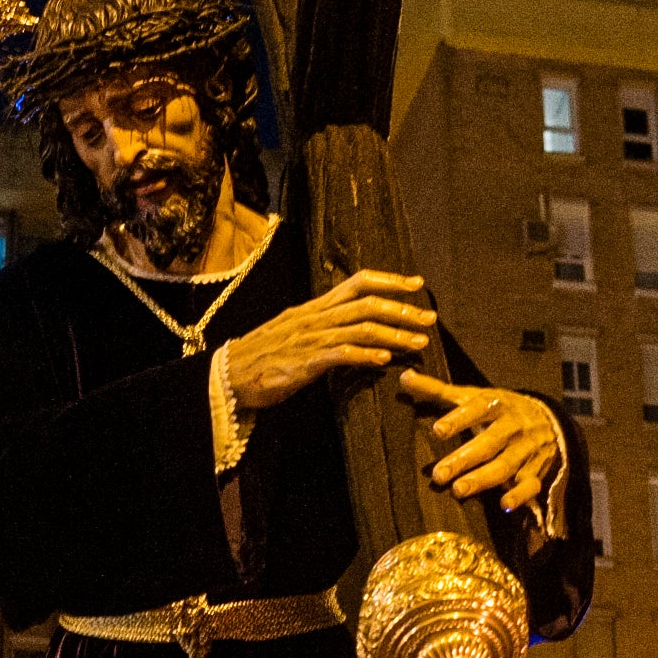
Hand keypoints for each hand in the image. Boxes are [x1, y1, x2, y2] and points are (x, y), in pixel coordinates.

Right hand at [222, 270, 436, 411]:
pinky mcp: (303, 363)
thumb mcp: (295, 332)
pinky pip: (339, 355)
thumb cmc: (263, 357)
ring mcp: (308, 339)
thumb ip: (325, 326)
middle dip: (402, 310)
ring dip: (393, 335)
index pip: (357, 282)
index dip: (390, 281)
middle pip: (367, 304)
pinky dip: (364, 356)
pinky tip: (384, 361)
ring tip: (417, 343)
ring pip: (359, 328)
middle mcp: (314, 317)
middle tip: (429, 319)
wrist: (228, 376)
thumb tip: (356, 328)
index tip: (417, 285)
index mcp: (315, 307)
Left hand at [401, 372, 560, 514]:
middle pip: (488, 443)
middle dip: (464, 459)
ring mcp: (524, 450)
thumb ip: (437, 391)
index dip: (459, 419)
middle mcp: (512, 427)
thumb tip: (404, 377)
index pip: (477, 409)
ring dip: (482, 479)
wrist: (548, 420)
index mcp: (496, 404)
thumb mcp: (474, 395)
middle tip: (438, 475)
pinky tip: (504, 504)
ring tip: (458, 490)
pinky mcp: (535, 471)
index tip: (438, 430)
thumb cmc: (500, 409)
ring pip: (504, 465)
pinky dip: (519, 495)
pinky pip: (530, 485)